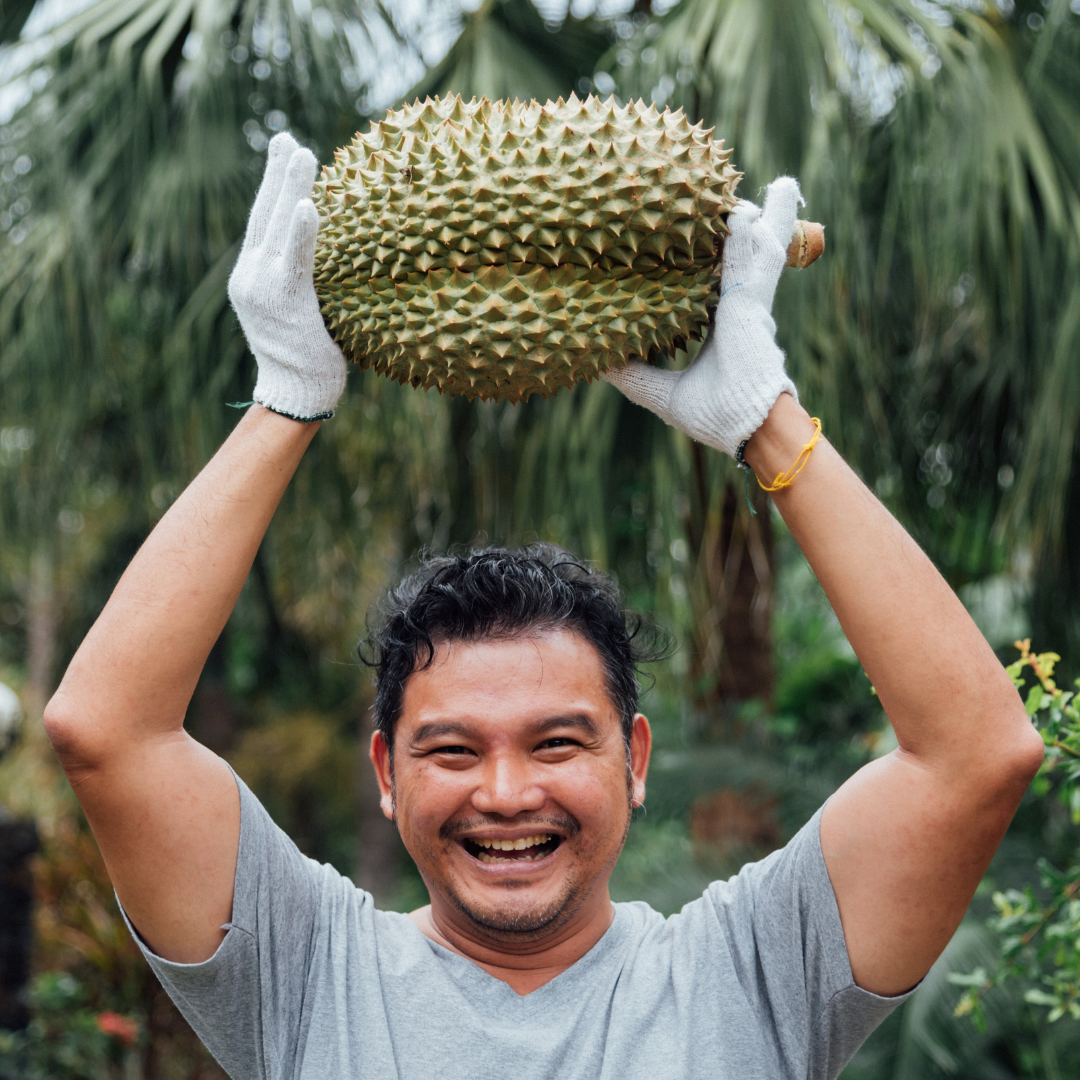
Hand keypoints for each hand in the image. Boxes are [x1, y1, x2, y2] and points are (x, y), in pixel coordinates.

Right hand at [228, 132, 346, 421]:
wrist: (296, 394)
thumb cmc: (312, 359)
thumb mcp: (305, 312)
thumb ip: (308, 281)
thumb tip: (343, 257)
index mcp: (252, 277)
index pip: (262, 222)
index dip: (273, 185)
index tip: (283, 149)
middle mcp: (250, 277)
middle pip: (262, 213)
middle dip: (276, 173)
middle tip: (287, 138)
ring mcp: (262, 288)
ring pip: (275, 227)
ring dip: (289, 188)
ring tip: (303, 154)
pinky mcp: (283, 302)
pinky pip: (294, 260)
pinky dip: (299, 231)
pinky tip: (307, 205)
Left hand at [602, 177, 802, 457]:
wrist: (750, 430)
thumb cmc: (715, 416)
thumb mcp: (662, 392)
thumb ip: (633, 374)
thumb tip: (595, 360)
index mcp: (721, 326)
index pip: (712, 282)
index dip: (706, 258)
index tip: (688, 235)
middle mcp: (737, 309)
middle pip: (738, 255)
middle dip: (739, 227)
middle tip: (724, 196)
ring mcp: (749, 303)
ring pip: (756, 246)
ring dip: (759, 215)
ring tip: (776, 185)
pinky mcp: (755, 302)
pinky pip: (761, 256)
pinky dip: (762, 227)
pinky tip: (767, 198)